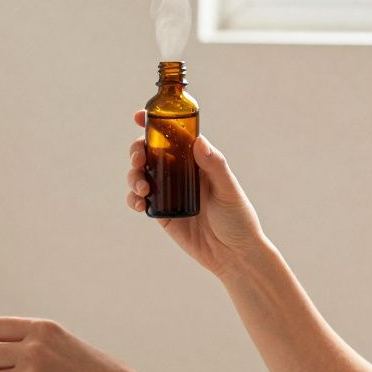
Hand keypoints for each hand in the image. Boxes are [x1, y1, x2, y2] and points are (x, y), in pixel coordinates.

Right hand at [127, 110, 267, 278]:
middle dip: (136, 151)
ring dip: (133, 176)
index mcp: (196, 160)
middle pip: (149, 153)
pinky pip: (140, 200)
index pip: (172, 135)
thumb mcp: (228, 190)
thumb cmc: (238, 219)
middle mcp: (180, 173)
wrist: (234, 255)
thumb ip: (214, 166)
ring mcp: (168, 192)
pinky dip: (133, 198)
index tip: (139, 116)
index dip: (153, 124)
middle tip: (138, 159)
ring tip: (143, 188)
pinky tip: (139, 203)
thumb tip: (198, 140)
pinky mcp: (161, 213)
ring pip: (140, 175)